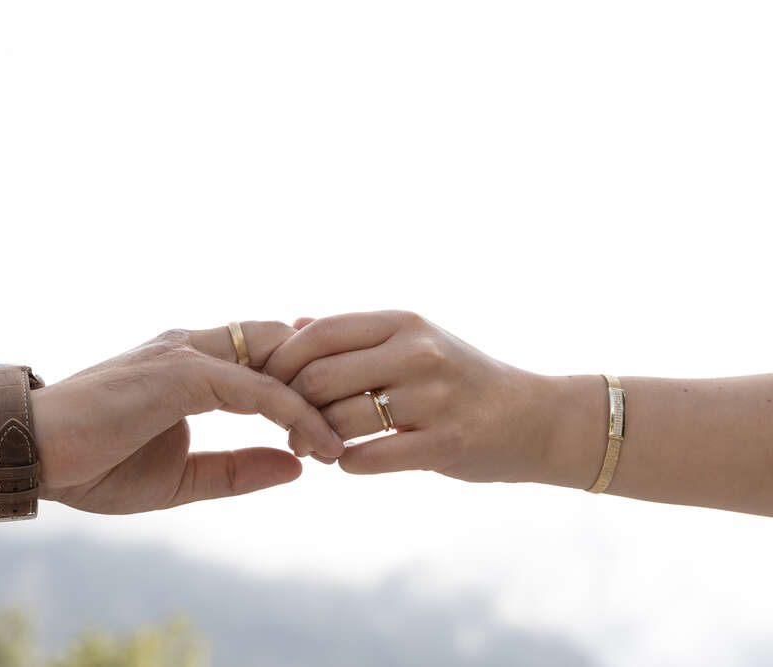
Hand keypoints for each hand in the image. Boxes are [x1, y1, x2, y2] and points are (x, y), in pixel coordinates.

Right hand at [0, 322, 344, 512]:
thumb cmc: (94, 463)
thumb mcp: (184, 476)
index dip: (306, 377)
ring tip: (347, 439)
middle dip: (323, 376)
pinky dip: (292, 413)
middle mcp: (193, 347)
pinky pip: (255, 388)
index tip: (341, 412)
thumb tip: (298, 466)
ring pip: (276, 361)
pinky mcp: (181, 373)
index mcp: (191, 364)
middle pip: (281, 343)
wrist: (30, 455)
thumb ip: (240, 468)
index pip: (265, 354)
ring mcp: (187, 355)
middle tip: (358, 414)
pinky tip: (318, 444)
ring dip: (317, 397)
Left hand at [263, 311, 561, 483]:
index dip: (283, 362)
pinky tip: (349, 461)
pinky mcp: (445, 443)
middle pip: (319, 378)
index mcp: (403, 323)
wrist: (535, 418)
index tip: (272, 385)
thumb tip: (294, 325)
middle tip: (287, 424)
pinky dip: (347, 463)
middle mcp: (417, 353)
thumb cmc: (461, 378)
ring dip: (315, 441)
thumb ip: (354, 334)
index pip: (319, 334)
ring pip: (339, 421)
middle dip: (291, 406)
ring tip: (315, 446)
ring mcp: (433, 398)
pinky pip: (369, 458)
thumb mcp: (414, 340)